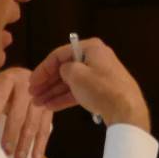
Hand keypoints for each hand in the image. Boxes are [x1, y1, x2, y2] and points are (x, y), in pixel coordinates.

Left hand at [0, 67, 51, 157]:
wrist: (25, 77)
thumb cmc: (0, 88)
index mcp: (7, 80)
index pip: (1, 95)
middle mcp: (27, 86)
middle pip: (19, 112)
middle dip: (12, 133)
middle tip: (5, 151)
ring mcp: (40, 98)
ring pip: (33, 122)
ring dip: (26, 142)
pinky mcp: (49, 109)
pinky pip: (45, 128)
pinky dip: (41, 145)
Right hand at [28, 37, 150, 132]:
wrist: (126, 109)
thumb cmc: (100, 87)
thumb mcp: (76, 74)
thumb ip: (64, 69)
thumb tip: (63, 71)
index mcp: (91, 48)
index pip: (60, 54)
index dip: (44, 68)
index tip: (32, 81)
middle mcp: (95, 59)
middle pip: (65, 69)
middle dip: (47, 82)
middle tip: (32, 93)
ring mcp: (99, 76)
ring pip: (71, 82)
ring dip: (53, 92)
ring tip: (37, 103)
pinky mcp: (101, 91)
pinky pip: (79, 92)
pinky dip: (65, 98)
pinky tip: (50, 106)